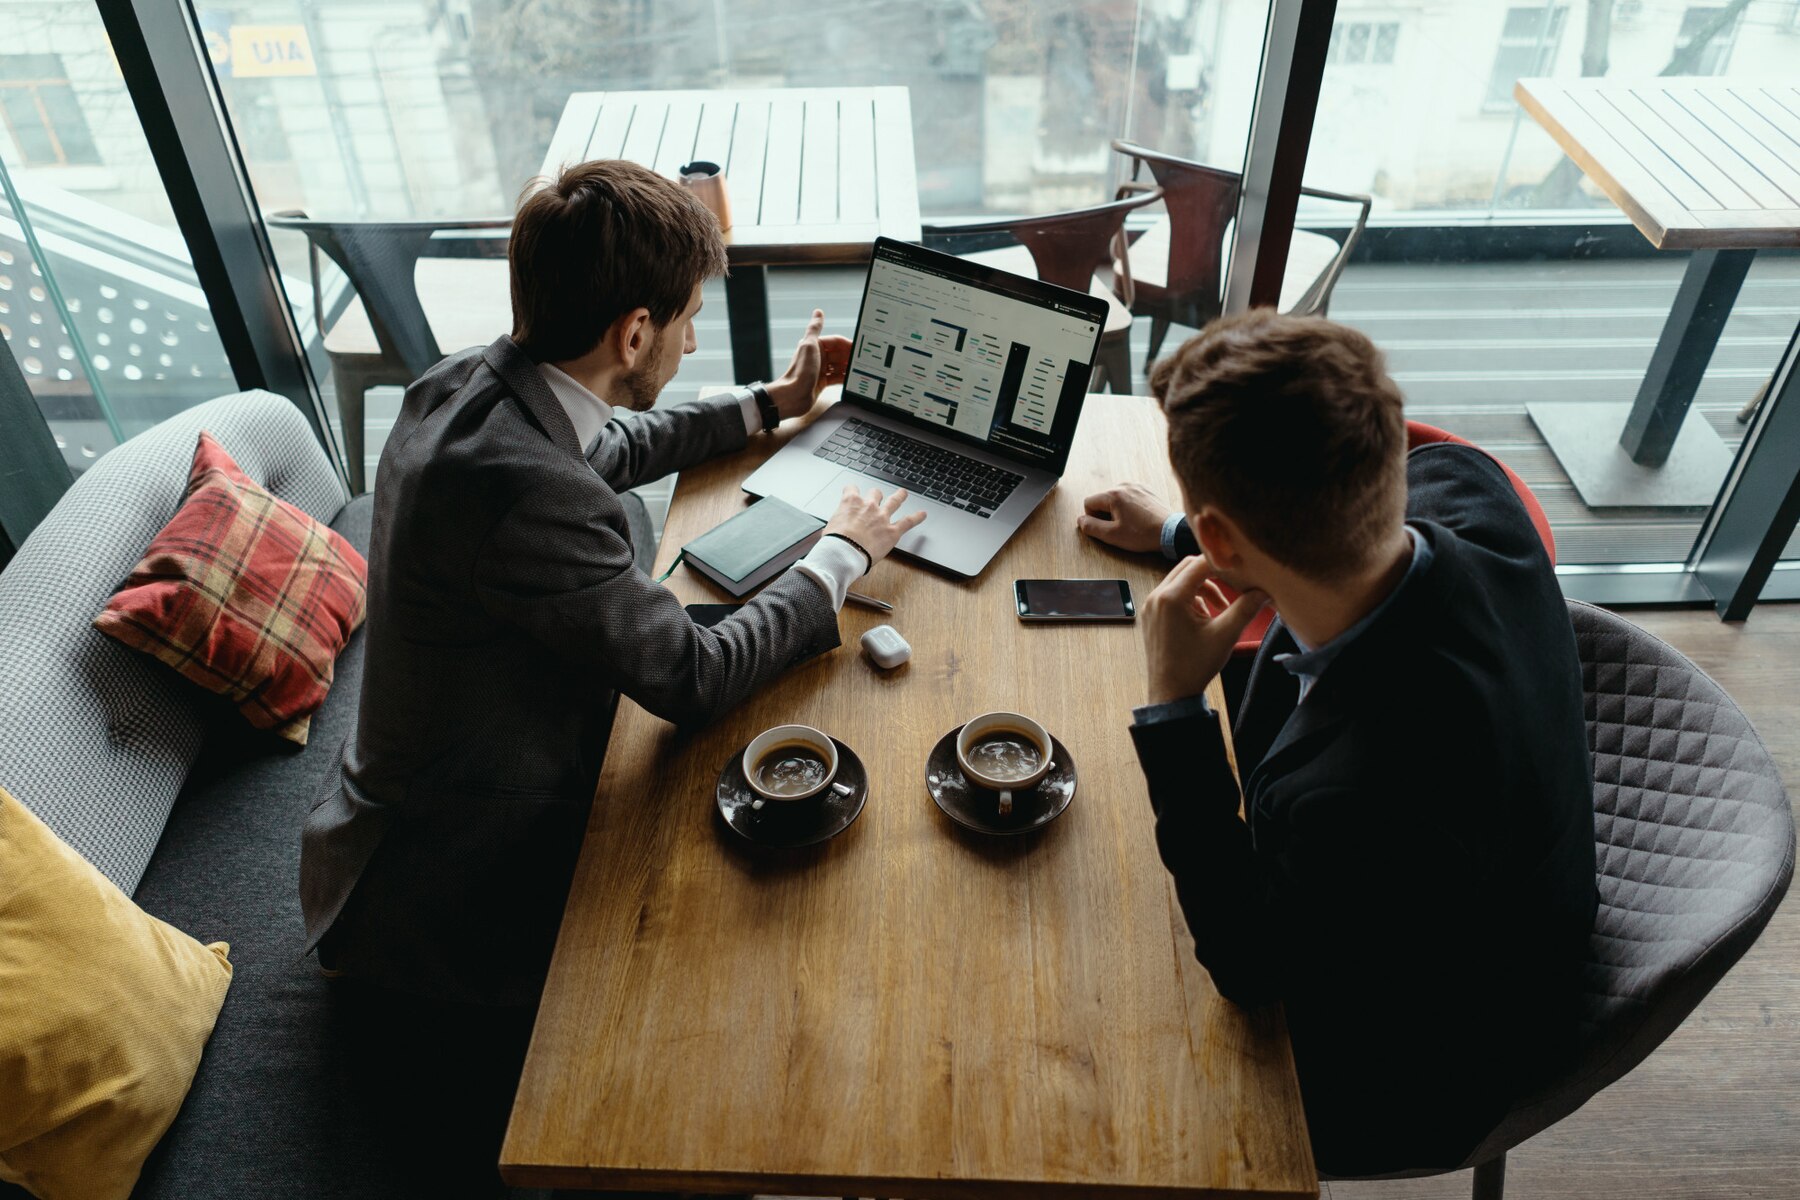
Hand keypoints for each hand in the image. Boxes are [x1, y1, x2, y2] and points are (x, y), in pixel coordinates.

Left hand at [767, 309, 852, 418]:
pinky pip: (837, 378)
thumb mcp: (809, 345)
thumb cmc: (800, 372)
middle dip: (850, 357)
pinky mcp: (822, 382)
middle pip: (839, 354)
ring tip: (859, 370)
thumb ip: (814, 328)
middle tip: (862, 361)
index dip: (848, 345)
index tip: (859, 349)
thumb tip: (818, 312)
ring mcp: (820, 370)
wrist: (794, 396)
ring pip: (839, 366)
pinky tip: (852, 379)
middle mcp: (817, 357)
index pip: (836, 342)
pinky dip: (844, 378)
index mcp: (814, 346)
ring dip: (848, 368)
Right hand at [823, 486, 927, 566]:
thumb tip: (833, 531)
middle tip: (878, 496)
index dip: (852, 491)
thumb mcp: (829, 528)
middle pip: (875, 493)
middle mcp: (868, 506)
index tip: (852, 492)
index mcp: (850, 503)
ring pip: (894, 501)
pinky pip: (908, 521)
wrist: (844, 552)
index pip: (851, 489)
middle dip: (876, 495)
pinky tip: (922, 514)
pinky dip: (917, 517)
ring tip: (903, 493)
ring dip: (900, 496)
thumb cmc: (835, 542)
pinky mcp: (892, 531)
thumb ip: (836, 524)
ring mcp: (882, 517)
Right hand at [1077, 482, 1173, 553]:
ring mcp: (1137, 486)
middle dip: (1106, 514)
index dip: (1092, 518)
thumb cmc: (1143, 534)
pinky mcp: (1147, 490)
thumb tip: (1081, 520)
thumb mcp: (1112, 535)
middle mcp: (1124, 486)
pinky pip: (1129, 497)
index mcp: (1114, 494)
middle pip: (1102, 499)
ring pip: (1116, 498)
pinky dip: (1130, 507)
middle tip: (1120, 528)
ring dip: (1118, 510)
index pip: (1089, 502)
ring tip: (1131, 523)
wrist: (1171, 532)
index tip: (1105, 527)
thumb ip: (1091, 527)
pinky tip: (1139, 518)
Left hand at [1141, 555, 1268, 705]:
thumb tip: (1265, 590)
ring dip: (1202, 589)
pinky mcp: (1150, 615)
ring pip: (1180, 581)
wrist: (1171, 693)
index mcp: (1171, 597)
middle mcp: (1156, 596)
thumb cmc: (1195, 665)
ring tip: (1218, 612)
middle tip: (1231, 592)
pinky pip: (1171, 595)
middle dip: (1212, 576)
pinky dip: (1190, 600)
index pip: (1199, 564)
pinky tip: (1202, 621)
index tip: (1240, 570)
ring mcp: (1150, 606)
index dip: (1222, 564)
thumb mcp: (1225, 635)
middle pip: (1187, 567)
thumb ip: (1246, 608)